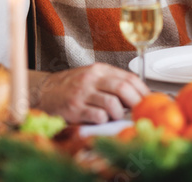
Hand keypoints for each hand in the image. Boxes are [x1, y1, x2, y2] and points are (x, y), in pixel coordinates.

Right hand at [34, 63, 149, 123]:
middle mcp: (92, 79)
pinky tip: (101, 120)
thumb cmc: (72, 86)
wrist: (43, 92)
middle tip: (138, 112)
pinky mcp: (74, 109)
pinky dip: (104, 120)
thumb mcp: (93, 77)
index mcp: (100, 70)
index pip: (129, 77)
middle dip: (136, 103)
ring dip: (119, 114)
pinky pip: (98, 116)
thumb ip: (112, 82)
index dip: (143, 91)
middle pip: (123, 88)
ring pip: (112, 104)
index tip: (148, 101)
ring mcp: (82, 94)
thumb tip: (137, 94)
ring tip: (116, 116)